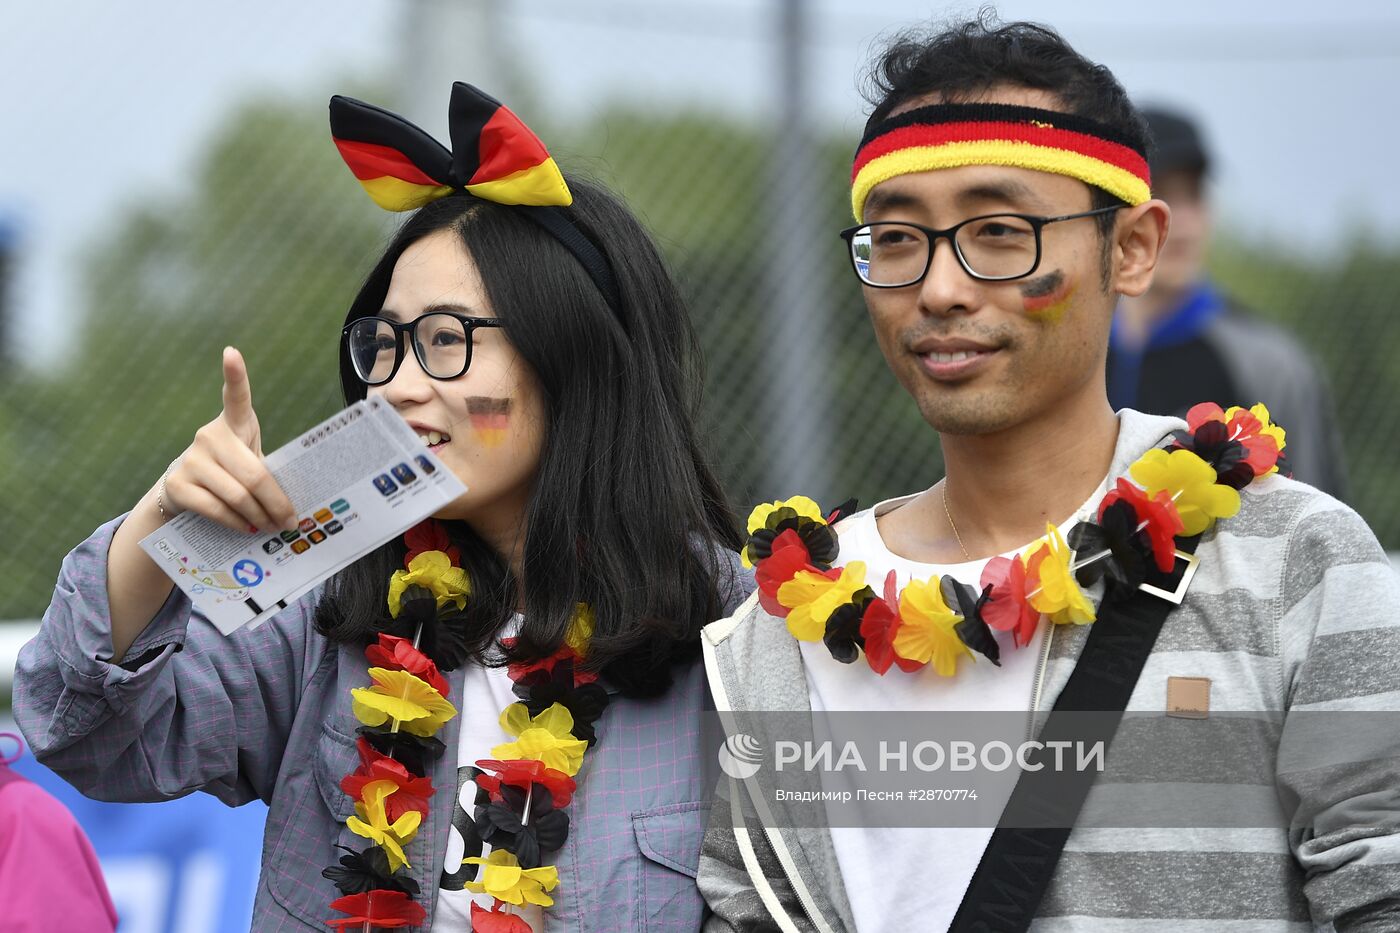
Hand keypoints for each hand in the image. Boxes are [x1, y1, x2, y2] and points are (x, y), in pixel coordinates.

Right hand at [161, 347, 297, 532]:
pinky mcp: (178, 484)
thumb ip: (267, 472)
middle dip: (277, 502)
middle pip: (253, 474)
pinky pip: (216, 509)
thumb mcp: (250, 461)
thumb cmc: (232, 473)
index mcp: (234, 423)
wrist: (186, 493)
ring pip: (237, 495)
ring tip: (272, 527)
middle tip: (291, 522)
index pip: (236, 396)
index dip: (234, 374)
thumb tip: (295, 509)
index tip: (231, 352)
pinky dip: (237, 523)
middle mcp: (209, 436)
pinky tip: (246, 527)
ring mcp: (191, 459)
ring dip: (260, 517)